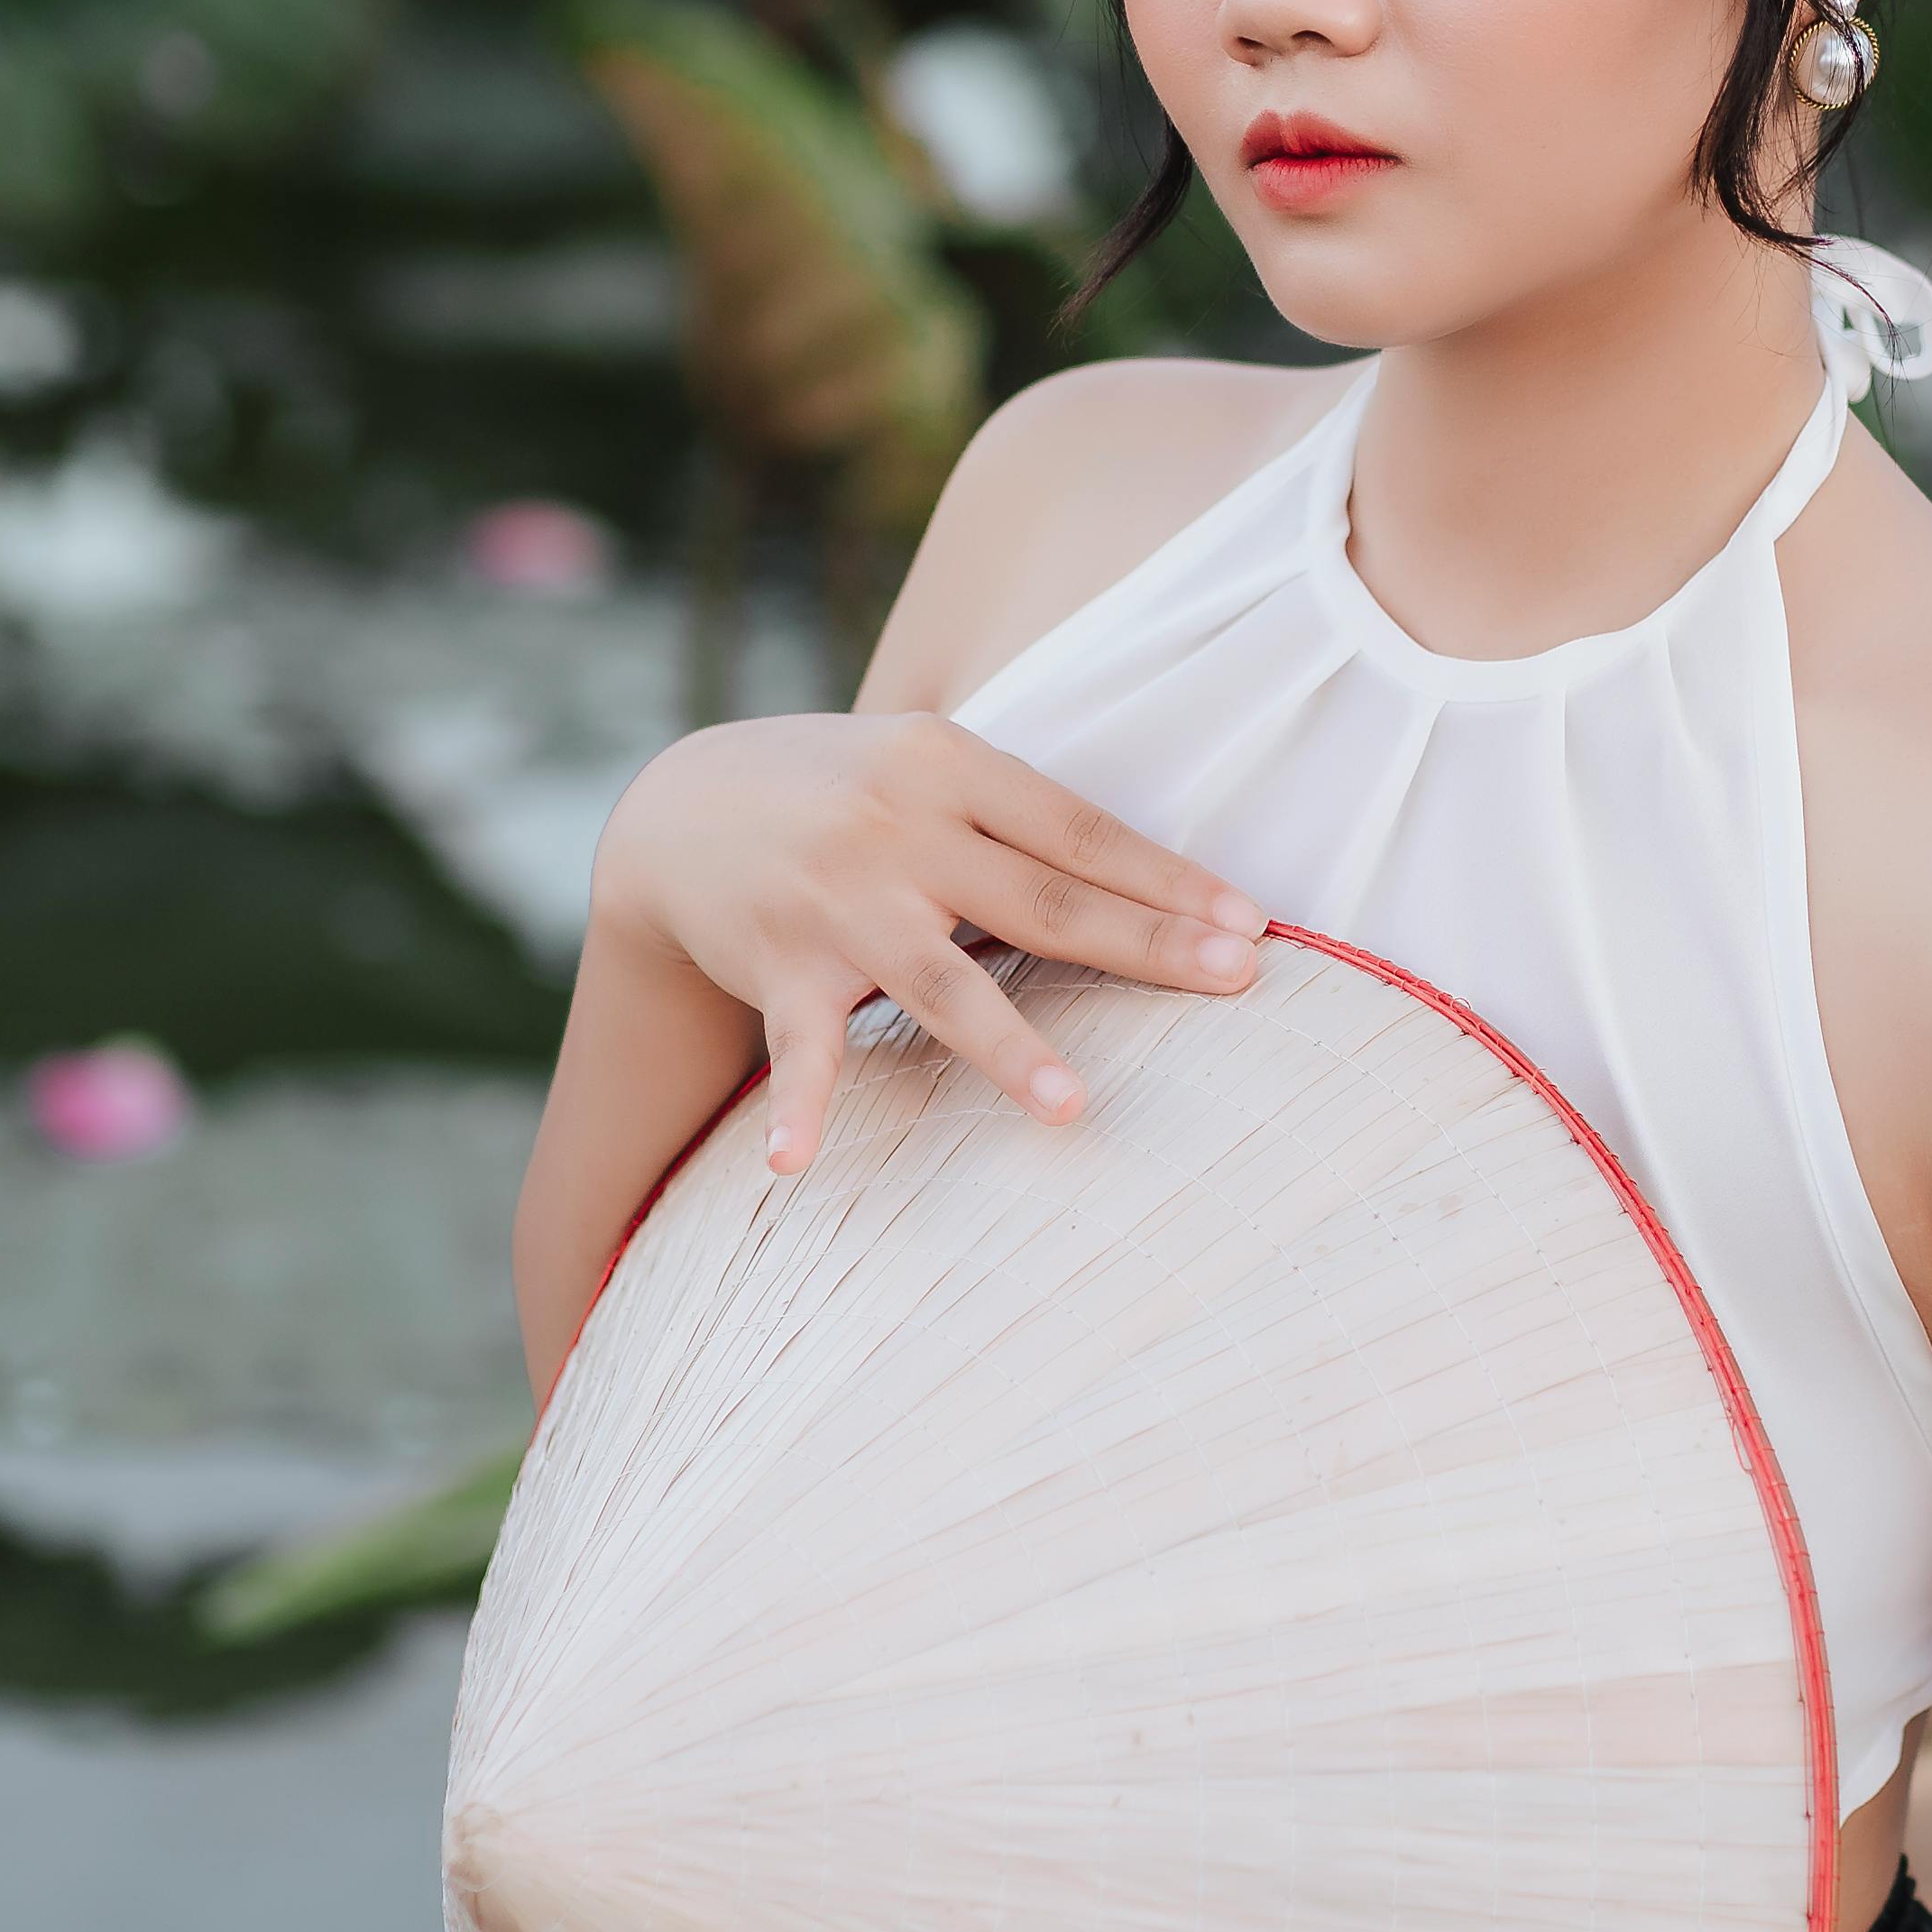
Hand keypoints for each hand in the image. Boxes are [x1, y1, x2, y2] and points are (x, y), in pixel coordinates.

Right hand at [591, 710, 1264, 1170]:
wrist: (679, 805)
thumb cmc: (842, 792)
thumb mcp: (925, 766)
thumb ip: (1017, 815)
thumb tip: (1153, 876)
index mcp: (950, 766)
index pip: (1082, 830)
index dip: (1168, 878)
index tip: (1252, 923)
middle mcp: (899, 829)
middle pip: (1043, 898)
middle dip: (1146, 943)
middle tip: (1236, 980)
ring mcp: (839, 901)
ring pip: (941, 982)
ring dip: (1009, 1046)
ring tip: (1071, 1107)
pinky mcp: (779, 966)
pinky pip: (800, 1048)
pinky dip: (797, 1108)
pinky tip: (793, 1164)